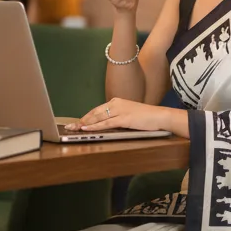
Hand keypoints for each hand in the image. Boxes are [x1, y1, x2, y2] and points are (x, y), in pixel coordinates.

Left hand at [66, 100, 188, 136]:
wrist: (160, 116)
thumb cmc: (146, 117)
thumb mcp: (129, 114)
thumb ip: (117, 117)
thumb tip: (105, 124)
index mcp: (117, 101)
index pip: (97, 109)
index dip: (86, 117)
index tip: (77, 122)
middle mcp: (116, 104)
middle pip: (95, 112)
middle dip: (82, 120)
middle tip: (71, 127)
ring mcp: (120, 111)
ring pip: (98, 118)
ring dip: (85, 124)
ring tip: (75, 129)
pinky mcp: (124, 119)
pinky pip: (106, 123)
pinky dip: (95, 126)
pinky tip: (87, 129)